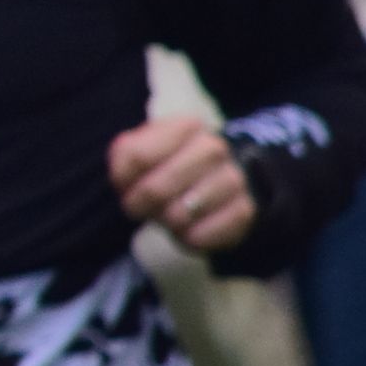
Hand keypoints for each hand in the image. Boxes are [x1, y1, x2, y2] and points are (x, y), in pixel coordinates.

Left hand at [109, 116, 256, 253]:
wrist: (216, 178)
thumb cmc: (166, 163)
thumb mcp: (139, 149)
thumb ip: (125, 157)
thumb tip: (126, 179)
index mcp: (186, 126)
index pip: (137, 157)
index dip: (122, 180)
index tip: (125, 187)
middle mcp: (214, 148)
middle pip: (155, 189)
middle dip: (140, 205)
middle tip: (140, 209)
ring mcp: (233, 179)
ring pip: (179, 214)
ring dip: (164, 222)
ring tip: (167, 215)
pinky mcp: (244, 211)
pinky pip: (201, 236)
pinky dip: (186, 238)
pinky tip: (187, 229)